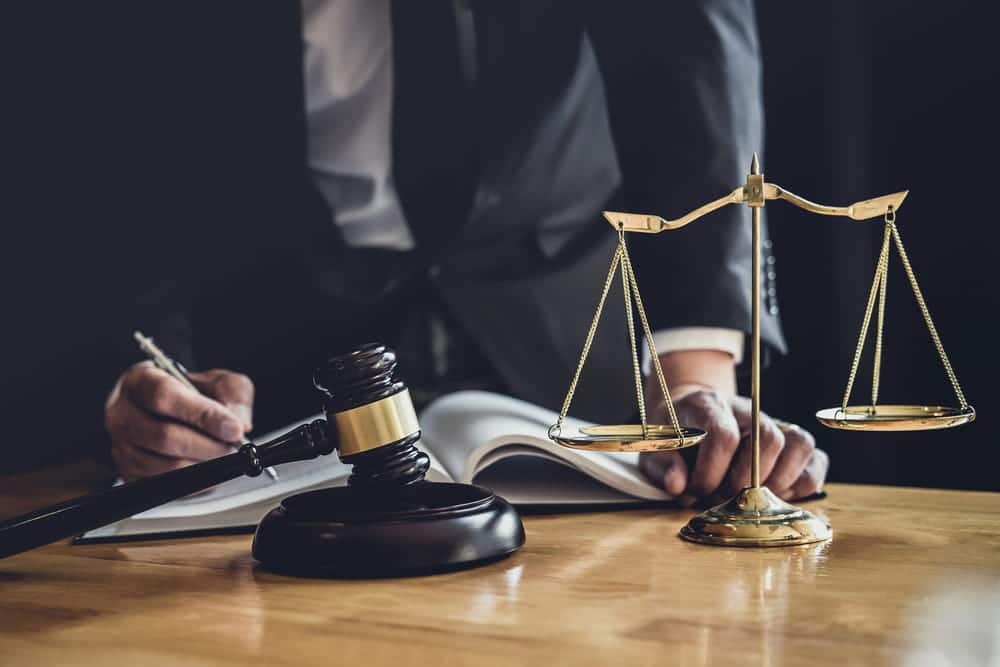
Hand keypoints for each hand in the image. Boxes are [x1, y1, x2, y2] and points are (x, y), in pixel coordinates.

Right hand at [105, 362, 254, 480]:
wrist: (170, 409)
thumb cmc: (190, 392)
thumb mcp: (215, 379)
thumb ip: (232, 393)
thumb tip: (238, 422)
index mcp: (139, 381)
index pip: (165, 397)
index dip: (202, 415)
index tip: (233, 428)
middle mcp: (121, 414)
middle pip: (163, 437)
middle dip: (207, 446)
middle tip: (233, 447)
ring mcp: (121, 448)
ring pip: (164, 466)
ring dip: (203, 466)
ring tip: (223, 457)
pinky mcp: (129, 475)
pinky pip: (164, 487)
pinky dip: (195, 483)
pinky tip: (210, 470)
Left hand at [640, 387, 827, 504]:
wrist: (693, 414)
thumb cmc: (678, 435)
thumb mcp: (658, 448)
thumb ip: (662, 466)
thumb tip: (677, 486)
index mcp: (710, 405)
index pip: (724, 435)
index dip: (710, 472)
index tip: (694, 490)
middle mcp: (749, 410)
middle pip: (768, 439)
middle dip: (744, 481)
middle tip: (723, 497)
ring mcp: (776, 423)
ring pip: (799, 445)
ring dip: (777, 482)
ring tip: (749, 497)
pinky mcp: (794, 443)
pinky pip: (817, 461)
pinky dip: (801, 485)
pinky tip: (773, 495)